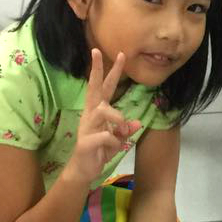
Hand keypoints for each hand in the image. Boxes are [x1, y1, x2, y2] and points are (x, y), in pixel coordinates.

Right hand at [64, 49, 141, 187]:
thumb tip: (137, 123)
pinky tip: (113, 149)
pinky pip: (106, 136)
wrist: (84, 170)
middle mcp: (90, 114)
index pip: (103, 87)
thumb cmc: (100, 151)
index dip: (110, 71)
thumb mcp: (117, 140)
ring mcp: (87, 126)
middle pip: (94, 88)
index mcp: (97, 111)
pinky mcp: (86, 141)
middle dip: (98, 69)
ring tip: (121, 131)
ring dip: (118, 119)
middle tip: (101, 51)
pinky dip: (115, 143)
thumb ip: (125, 131)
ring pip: (104, 111)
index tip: (119, 54)